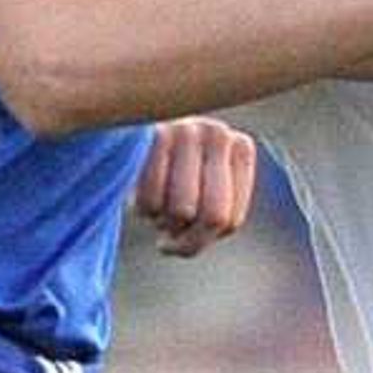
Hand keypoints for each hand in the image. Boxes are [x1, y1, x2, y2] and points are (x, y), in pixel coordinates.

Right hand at [134, 118, 256, 256]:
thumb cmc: (172, 169)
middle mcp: (218, 133)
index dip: (203, 239)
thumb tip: (186, 242)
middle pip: (212, 217)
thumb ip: (214, 214)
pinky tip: (137, 198)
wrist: (131, 131)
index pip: (229, 221)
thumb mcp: (203, 187)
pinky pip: (150, 200)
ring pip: (181, 211)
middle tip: (168, 240)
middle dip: (187, 240)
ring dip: (162, 223)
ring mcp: (186, 130)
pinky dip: (141, 209)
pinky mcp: (151, 134)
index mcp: (241, 148)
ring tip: (156, 212)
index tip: (186, 232)